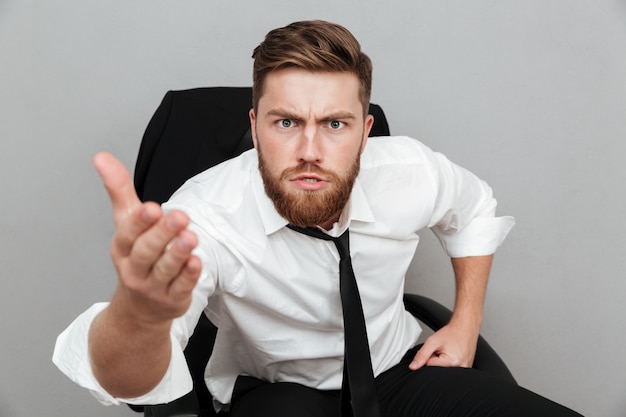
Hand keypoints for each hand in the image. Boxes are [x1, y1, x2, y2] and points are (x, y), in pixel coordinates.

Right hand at [93, 152, 201, 325]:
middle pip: (147, 251)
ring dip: (178, 253)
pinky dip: (189, 276)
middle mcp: (135, 268)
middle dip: (162, 234)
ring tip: (190, 237)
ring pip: (165, 270)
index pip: (129, 233)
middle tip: (180, 217)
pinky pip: (181, 288)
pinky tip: (197, 262)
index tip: (153, 208)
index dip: (140, 222)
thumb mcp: (126, 224)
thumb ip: (119, 190)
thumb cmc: (136, 258)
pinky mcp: (173, 300)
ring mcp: (153, 287)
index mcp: (123, 247)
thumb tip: (101, 157)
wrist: (139, 309)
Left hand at [408, 322, 477, 369]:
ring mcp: (465, 368)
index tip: (435, 349)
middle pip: (438, 370)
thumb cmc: (452, 333)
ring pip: (444, 370)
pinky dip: (450, 363)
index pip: (430, 365)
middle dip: (436, 360)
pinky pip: (452, 369)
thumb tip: (414, 366)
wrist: (465, 328)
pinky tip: (453, 354)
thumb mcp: (433, 341)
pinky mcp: (467, 368)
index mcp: (451, 362)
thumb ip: (422, 354)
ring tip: (448, 351)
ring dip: (443, 362)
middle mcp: (460, 368)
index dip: (429, 356)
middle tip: (442, 350)